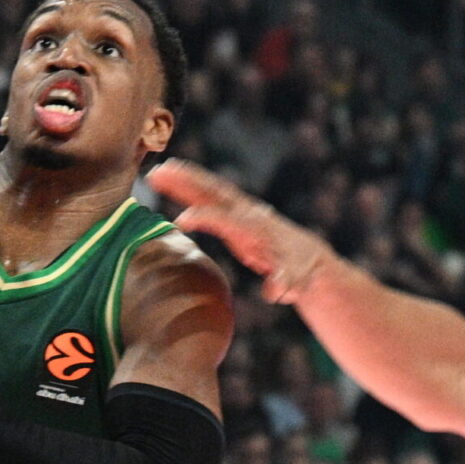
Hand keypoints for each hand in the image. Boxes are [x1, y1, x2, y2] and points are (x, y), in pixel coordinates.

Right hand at [150, 159, 338, 304]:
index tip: (182, 220)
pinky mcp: (233, 212)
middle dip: (189, 183)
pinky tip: (170, 178)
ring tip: (157, 171)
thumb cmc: (298, 271)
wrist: (307, 256)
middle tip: (160, 173)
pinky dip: (188, 183)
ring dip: (183, 178)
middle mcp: (246, 213)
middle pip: (214, 193)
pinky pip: (207, 193)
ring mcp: (239, 210)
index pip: (228, 220)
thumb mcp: (293, 281)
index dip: (207, 220)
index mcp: (256, 229)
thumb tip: (273, 292)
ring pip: (208, 189)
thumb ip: (282, 283)